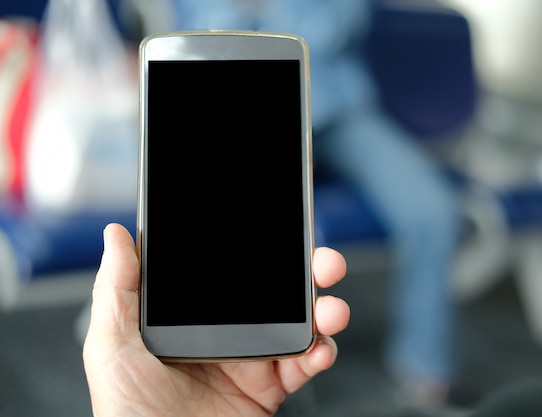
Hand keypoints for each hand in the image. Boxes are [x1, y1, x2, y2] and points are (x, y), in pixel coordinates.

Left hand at [83, 223, 349, 416]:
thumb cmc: (128, 410)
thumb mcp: (111, 345)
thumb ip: (117, 289)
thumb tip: (116, 236)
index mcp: (196, 313)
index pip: (237, 270)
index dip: (263, 247)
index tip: (281, 229)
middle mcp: (230, 330)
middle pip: (280, 290)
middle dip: (309, 269)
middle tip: (323, 262)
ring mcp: (254, 358)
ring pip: (302, 321)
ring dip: (325, 308)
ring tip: (329, 309)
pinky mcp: (271, 387)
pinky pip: (307, 363)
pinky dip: (323, 352)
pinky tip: (319, 348)